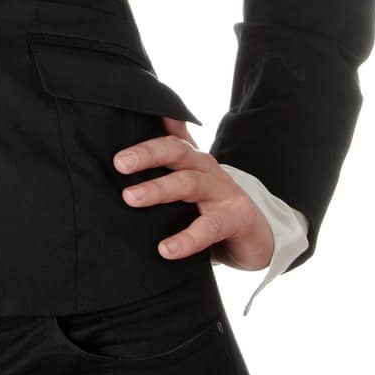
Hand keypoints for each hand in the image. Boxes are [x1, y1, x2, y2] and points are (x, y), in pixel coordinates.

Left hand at [113, 116, 274, 270]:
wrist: (257, 237)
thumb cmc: (214, 206)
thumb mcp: (191, 180)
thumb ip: (170, 157)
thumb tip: (148, 126)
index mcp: (194, 160)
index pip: (168, 141)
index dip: (143, 140)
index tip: (117, 144)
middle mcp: (208, 169)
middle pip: (177, 152)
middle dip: (147, 155)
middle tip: (119, 164)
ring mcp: (224, 191)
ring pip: (189, 183)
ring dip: (158, 189)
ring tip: (130, 198)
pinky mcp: (237, 218)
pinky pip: (210, 226)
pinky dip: (187, 238)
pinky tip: (166, 249)